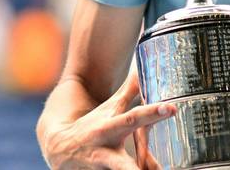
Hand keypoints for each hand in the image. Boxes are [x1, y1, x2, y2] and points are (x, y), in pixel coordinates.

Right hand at [40, 74, 173, 169]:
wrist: (58, 149)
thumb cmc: (91, 126)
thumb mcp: (109, 109)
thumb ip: (129, 92)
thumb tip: (142, 68)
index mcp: (110, 129)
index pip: (133, 118)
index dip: (152, 113)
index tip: (171, 108)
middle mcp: (104, 153)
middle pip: (122, 165)